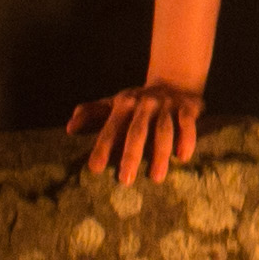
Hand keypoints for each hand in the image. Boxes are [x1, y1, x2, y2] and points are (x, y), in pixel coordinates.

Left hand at [78, 81, 204, 184]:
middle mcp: (145, 103)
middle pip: (137, 131)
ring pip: (163, 131)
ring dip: (160, 154)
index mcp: (124, 103)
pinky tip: (183, 157)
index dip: (103, 147)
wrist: (174, 79)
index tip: (95, 169)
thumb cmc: (137, 102)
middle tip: (125, 180)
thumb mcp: (113, 104)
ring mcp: (167, 105)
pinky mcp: (188, 107)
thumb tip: (70, 128)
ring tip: (156, 178)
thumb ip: (91, 114)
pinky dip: (187, 139)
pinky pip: (187, 123)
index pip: (111, 127)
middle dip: (131, 155)